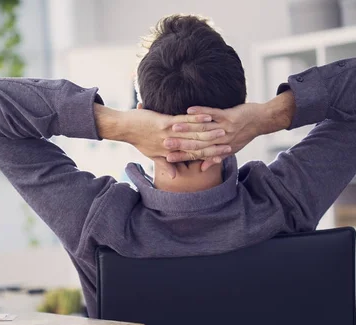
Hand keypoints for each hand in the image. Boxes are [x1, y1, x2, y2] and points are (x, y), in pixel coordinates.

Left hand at [96, 105, 232, 177]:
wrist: (124, 127)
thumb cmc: (138, 139)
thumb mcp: (151, 154)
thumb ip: (164, 165)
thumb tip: (172, 176)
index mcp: (170, 153)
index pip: (193, 156)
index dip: (209, 156)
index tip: (223, 156)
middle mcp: (171, 146)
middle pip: (197, 146)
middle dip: (214, 145)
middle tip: (230, 143)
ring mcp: (168, 134)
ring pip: (192, 134)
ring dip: (209, 132)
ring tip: (224, 130)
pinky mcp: (164, 123)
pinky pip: (183, 121)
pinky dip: (196, 119)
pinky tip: (207, 117)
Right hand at [164, 91, 295, 170]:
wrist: (261, 121)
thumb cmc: (244, 135)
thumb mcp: (229, 149)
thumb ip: (214, 158)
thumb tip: (202, 168)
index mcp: (218, 149)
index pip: (196, 155)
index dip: (182, 156)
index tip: (167, 157)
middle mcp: (220, 141)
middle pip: (197, 143)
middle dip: (179, 144)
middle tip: (164, 143)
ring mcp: (225, 128)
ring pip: (202, 129)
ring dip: (187, 127)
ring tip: (172, 127)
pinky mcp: (229, 116)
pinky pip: (213, 113)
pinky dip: (201, 112)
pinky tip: (189, 109)